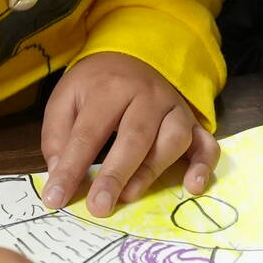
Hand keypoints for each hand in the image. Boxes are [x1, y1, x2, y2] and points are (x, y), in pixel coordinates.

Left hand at [38, 52, 220, 215]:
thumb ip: (57, 136)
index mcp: (109, 88)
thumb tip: (60, 176)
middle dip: (115, 175)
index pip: (88, 133)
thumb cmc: (95, 85)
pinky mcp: (193, 122)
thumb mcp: (66, 99)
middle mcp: (147, 96)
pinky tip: (193, 187)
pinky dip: (204, 166)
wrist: (132, 55)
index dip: (72, 168)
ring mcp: (175, 108)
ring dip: (152, 171)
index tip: (56, 198)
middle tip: (98, 207)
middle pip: (134, 137)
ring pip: (173, 140)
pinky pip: (206, 144)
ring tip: (130, 196)